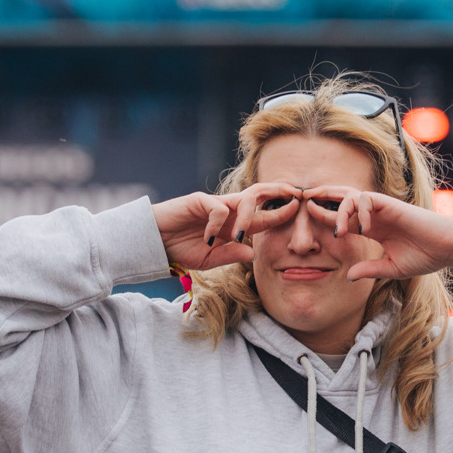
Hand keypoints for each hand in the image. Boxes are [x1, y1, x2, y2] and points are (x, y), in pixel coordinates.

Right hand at [151, 185, 301, 272]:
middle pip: (258, 195)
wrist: (153, 243)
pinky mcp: (199, 201)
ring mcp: (214, 204)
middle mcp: (228, 211)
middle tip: (296, 194)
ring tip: (243, 233)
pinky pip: (218, 209)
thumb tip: (253, 253)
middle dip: (278, 193)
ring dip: (249, 216)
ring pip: (243, 200)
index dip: (281, 212)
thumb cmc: (180, 250)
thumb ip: (230, 255)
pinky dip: (218, 224)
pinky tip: (208, 240)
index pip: (262, 216)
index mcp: (233, 225)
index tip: (299, 210)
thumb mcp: (209, 259)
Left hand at [298, 184, 452, 282]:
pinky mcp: (392, 205)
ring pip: (351, 196)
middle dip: (322, 198)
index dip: (325, 217)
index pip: (343, 217)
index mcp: (373, 228)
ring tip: (337, 230)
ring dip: (339, 210)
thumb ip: (369, 269)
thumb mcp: (392, 268)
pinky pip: (368, 199)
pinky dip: (361, 211)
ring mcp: (382, 209)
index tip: (308, 222)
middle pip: (342, 199)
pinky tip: (363, 229)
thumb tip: (348, 276)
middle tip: (304, 203)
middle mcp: (374, 215)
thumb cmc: (425, 257)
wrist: (448, 249)